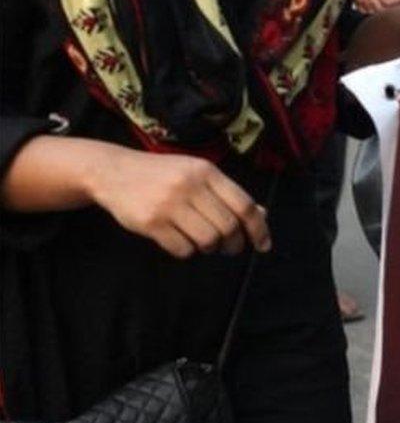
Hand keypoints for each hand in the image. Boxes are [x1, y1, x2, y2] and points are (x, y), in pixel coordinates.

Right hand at [88, 148, 270, 258]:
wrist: (112, 171)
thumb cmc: (163, 175)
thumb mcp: (198, 174)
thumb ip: (228, 194)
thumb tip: (262, 215)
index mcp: (206, 171)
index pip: (244, 205)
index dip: (259, 229)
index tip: (263, 245)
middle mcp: (189, 185)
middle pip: (228, 227)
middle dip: (234, 244)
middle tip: (229, 248)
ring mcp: (168, 203)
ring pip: (208, 240)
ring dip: (210, 248)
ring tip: (203, 241)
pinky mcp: (150, 221)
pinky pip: (183, 249)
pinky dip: (187, 251)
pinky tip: (180, 240)